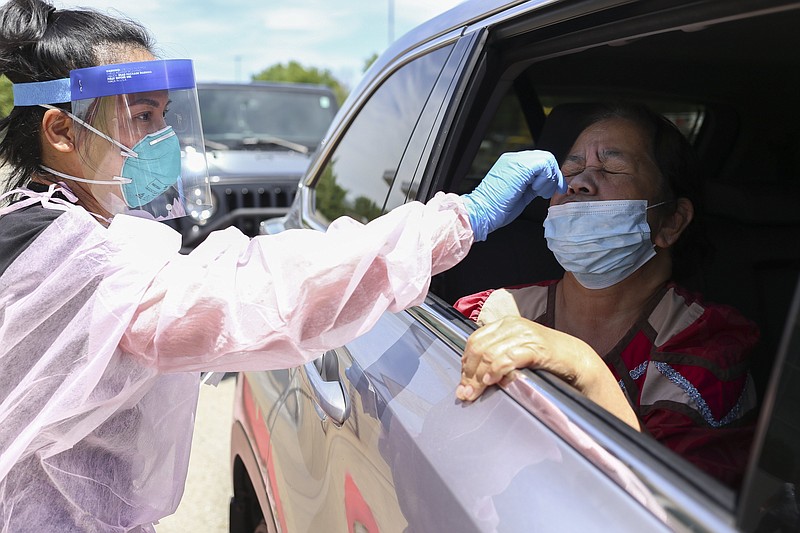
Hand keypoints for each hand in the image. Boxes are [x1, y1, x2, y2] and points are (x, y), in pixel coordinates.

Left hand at [456, 316, 580, 400]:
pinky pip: (508, 358)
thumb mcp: (516, 352)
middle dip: (469, 373)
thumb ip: (496, 358)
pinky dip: (496, 370)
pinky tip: (492, 381)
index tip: (463, 382)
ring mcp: (524, 335)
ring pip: (490, 354)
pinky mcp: (536, 347)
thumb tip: (473, 378)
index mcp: (504, 324)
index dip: (465, 363)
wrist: (576, 358)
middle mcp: (512, 326)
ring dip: (479, 377)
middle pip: (479, 348)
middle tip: (465, 393)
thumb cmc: (546, 357)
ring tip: (475, 392)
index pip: (474, 340)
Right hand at [462, 150, 564, 240]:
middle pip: (545, 157)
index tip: (555, 189)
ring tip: (540, 192)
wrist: (482, 212)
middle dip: (553, 176)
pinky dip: (545, 179)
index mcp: (512, 165)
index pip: (539, 162)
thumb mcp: (520, 195)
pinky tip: (536, 190)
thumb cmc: (496, 209)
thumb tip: (547, 185)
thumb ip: (532, 186)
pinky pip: (544, 165)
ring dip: (549, 178)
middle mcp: (513, 159)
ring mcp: (515, 161)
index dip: (551, 175)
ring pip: (547, 159)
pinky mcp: (519, 167)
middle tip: (551, 191)